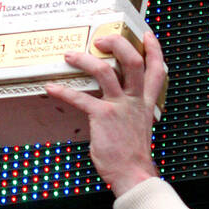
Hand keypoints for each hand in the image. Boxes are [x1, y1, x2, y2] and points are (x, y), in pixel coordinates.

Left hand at [46, 28, 165, 197]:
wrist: (132, 173)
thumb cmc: (132, 154)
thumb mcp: (139, 125)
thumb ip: (133, 110)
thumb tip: (120, 102)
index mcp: (145, 102)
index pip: (157, 69)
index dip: (154, 49)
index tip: (147, 35)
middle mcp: (135, 100)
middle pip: (133, 60)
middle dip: (117, 44)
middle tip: (102, 40)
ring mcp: (119, 106)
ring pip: (105, 71)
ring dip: (86, 59)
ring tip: (71, 55)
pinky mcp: (103, 117)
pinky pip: (80, 98)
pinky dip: (63, 91)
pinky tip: (52, 87)